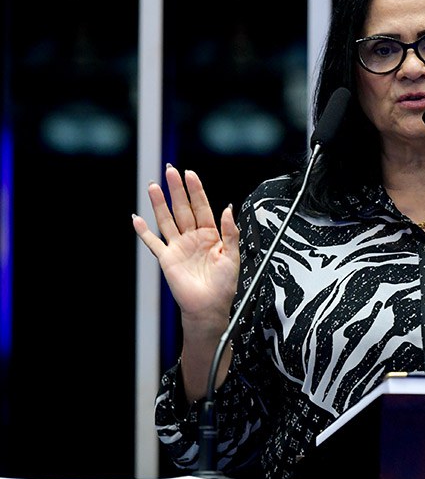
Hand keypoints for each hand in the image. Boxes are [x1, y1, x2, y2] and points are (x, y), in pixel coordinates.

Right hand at [132, 164, 239, 339]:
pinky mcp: (167, 258)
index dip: (196, 190)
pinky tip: (137, 218)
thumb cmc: (224, 285)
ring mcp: (178, 246)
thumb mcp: (232, 256)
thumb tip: (228, 209)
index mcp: (210, 235)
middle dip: (176, 190)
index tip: (190, 174)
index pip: (202, 207)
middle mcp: (193, 237)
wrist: (209, 307)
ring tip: (153, 186)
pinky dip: (144, 231)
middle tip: (170, 171)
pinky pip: (153, 242)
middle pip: (182, 208)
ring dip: (159, 203)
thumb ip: (230, 232)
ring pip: (167, 220)